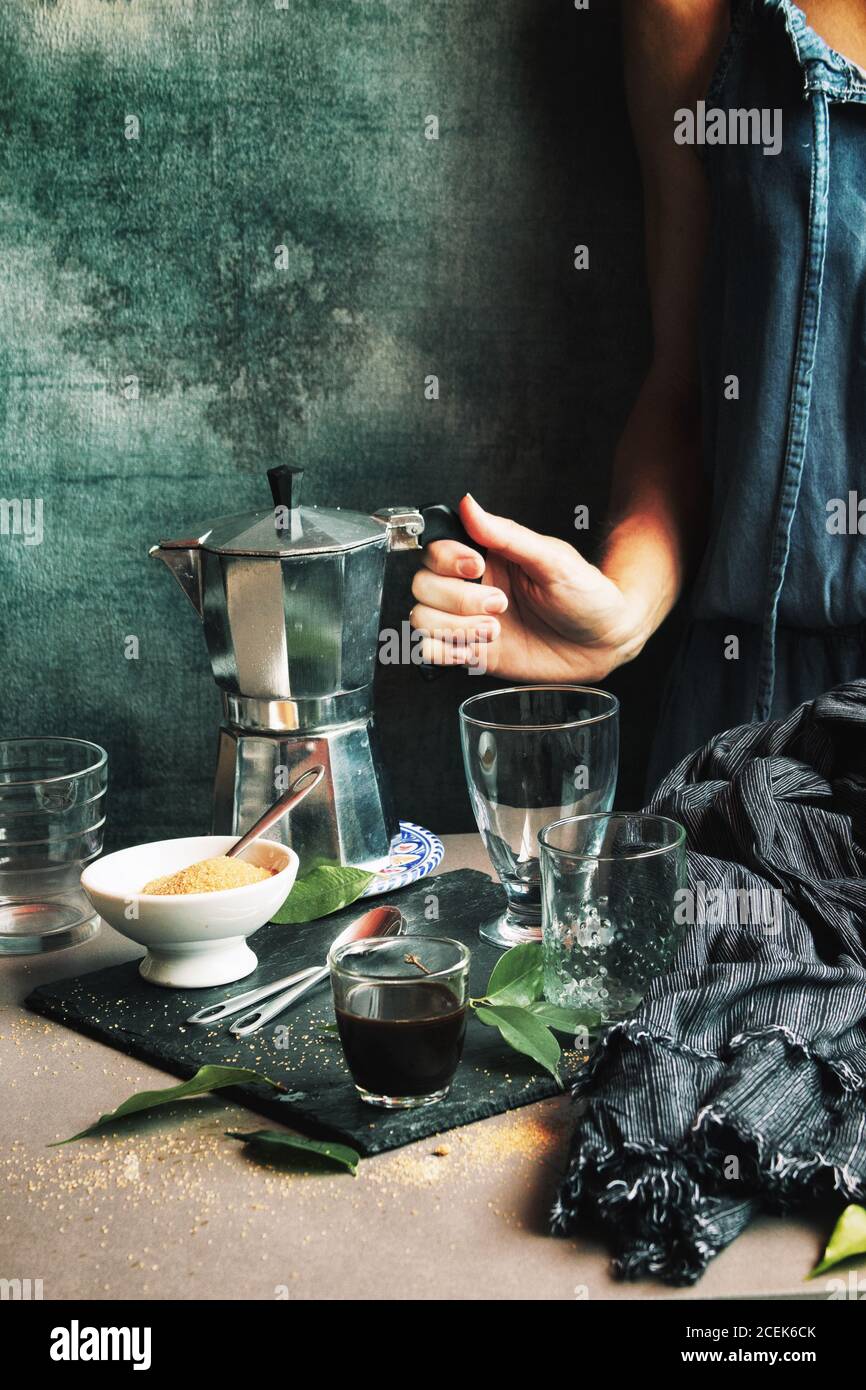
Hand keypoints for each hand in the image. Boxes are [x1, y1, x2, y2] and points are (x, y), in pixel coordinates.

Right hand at [410, 495, 649, 680]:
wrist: (606, 642)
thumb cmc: (588, 595)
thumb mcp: (552, 559)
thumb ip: (506, 533)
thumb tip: (469, 503)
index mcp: (486, 556)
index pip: (435, 551)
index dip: (448, 561)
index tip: (478, 567)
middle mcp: (470, 586)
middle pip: (423, 586)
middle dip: (459, 599)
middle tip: (501, 604)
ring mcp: (468, 620)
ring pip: (422, 618)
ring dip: (454, 627)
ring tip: (494, 630)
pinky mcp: (472, 651)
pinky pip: (431, 651)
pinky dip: (444, 651)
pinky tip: (474, 649)